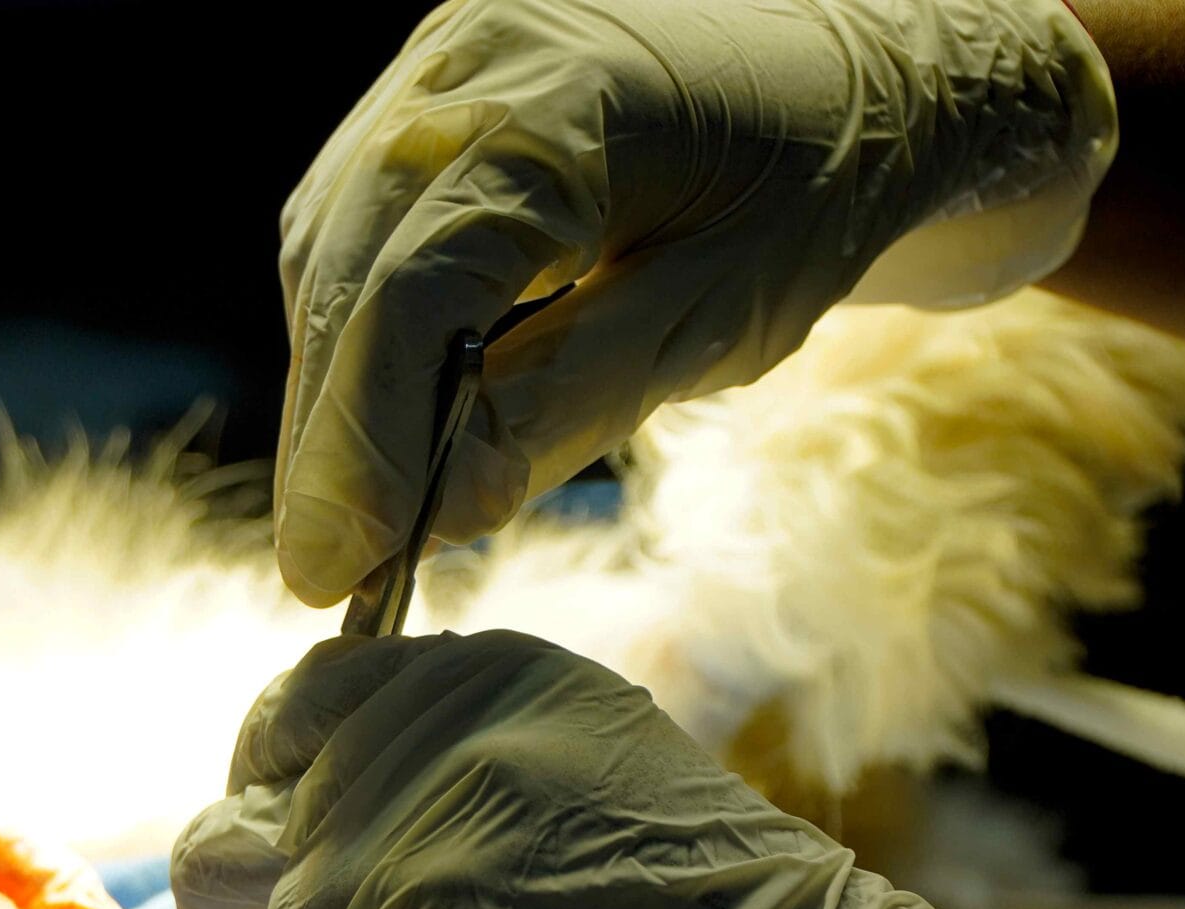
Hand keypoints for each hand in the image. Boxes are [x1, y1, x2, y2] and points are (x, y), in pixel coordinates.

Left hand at [171, 631, 1136, 908]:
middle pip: (249, 832)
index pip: (291, 710)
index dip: (274, 777)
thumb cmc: (718, 908)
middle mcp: (410, 755)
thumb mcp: (591, 759)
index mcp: (470, 679)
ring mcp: (385, 876)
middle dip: (293, 896)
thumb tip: (315, 796)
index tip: (288, 818)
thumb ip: (448, 758)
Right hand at [274, 0, 1115, 603]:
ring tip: (347, 518)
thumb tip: (437, 514)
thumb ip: (567, 404)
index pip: (416, 288)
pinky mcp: (427, 99)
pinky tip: (372, 421)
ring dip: (329, 394)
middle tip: (324, 571)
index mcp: (561, 99)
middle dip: (328, 438)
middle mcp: (471, 61)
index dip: (365, 440)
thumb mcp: (716, 317)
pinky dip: (354, 337)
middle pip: (347, 272)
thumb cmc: (810, 195)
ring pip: (329, 254)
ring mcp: (439, 68)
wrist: (859, 77)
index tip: (341, 568)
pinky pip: (352, 228)